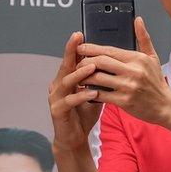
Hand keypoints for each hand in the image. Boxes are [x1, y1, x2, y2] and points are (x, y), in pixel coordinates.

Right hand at [49, 32, 101, 150]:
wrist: (74, 138)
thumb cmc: (84, 113)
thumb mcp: (94, 92)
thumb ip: (99, 79)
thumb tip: (114, 63)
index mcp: (66, 79)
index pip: (71, 60)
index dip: (74, 47)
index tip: (80, 33)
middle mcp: (58, 85)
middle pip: (65, 65)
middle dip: (72, 52)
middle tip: (79, 40)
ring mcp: (56, 98)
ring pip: (66, 81)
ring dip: (80, 73)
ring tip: (92, 66)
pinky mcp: (58, 111)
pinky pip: (69, 101)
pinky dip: (81, 96)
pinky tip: (92, 93)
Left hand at [76, 16, 170, 123]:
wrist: (165, 105)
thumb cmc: (156, 82)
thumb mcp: (152, 57)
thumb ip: (143, 37)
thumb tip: (138, 19)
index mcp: (137, 59)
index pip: (109, 50)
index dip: (92, 48)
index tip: (80, 47)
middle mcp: (133, 71)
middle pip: (101, 62)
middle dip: (85, 61)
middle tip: (77, 62)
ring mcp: (128, 87)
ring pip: (98, 78)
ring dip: (85, 77)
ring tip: (79, 76)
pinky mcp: (124, 101)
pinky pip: (101, 95)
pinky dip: (90, 92)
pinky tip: (86, 91)